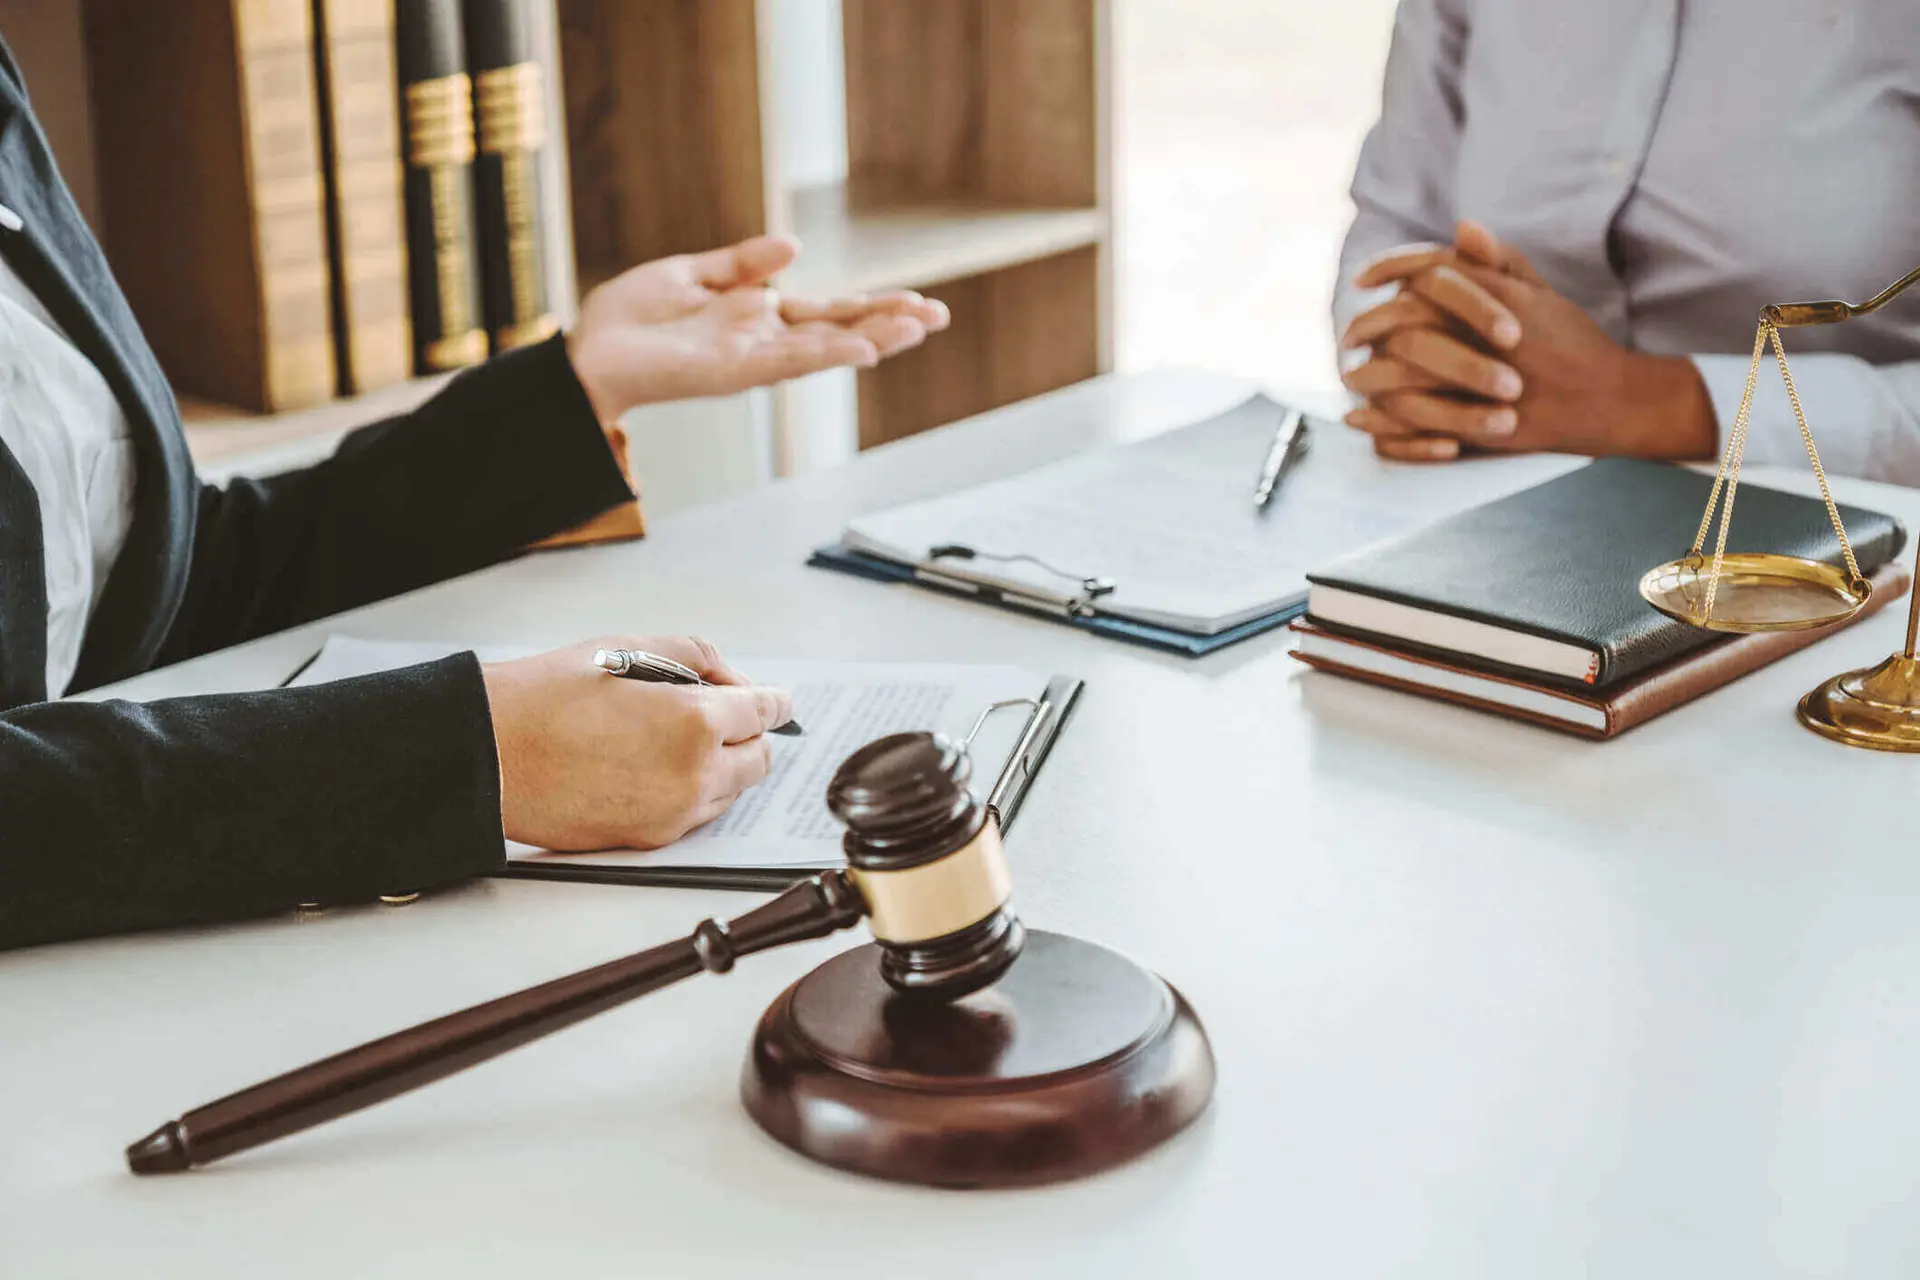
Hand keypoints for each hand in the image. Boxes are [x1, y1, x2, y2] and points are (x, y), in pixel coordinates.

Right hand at [481, 636, 793, 851]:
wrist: (491, 754)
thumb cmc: (547, 698)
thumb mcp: (627, 648)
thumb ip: (695, 657)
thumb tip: (733, 679)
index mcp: (696, 721)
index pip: (763, 712)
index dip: (776, 703)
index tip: (780, 702)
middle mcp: (695, 773)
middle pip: (759, 758)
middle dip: (751, 734)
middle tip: (730, 717)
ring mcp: (674, 813)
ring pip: (732, 792)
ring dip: (725, 765)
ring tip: (683, 740)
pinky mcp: (650, 839)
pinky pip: (697, 815)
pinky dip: (696, 791)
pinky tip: (663, 768)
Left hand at [566, 235, 950, 420]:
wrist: (589, 353)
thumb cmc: (631, 319)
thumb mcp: (692, 273)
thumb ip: (743, 262)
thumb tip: (794, 247)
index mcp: (757, 316)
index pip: (828, 311)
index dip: (871, 307)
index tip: (916, 301)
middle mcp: (763, 340)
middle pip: (840, 330)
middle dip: (888, 324)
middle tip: (938, 317)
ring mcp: (753, 359)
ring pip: (825, 349)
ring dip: (872, 340)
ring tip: (916, 330)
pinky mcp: (733, 371)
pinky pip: (789, 362)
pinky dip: (827, 357)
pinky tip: (861, 351)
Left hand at [1344, 223, 1717, 461]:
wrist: (1616, 400)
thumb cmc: (1574, 343)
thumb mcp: (1542, 295)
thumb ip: (1500, 262)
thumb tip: (1462, 226)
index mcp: (1505, 297)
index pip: (1434, 270)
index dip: (1391, 269)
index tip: (1364, 279)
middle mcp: (1493, 335)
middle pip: (1410, 320)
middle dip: (1369, 325)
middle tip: (1349, 336)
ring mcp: (1490, 382)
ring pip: (1409, 373)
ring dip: (1370, 374)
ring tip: (1351, 375)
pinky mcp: (1489, 425)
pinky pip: (1422, 423)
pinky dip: (1384, 422)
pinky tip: (1360, 418)